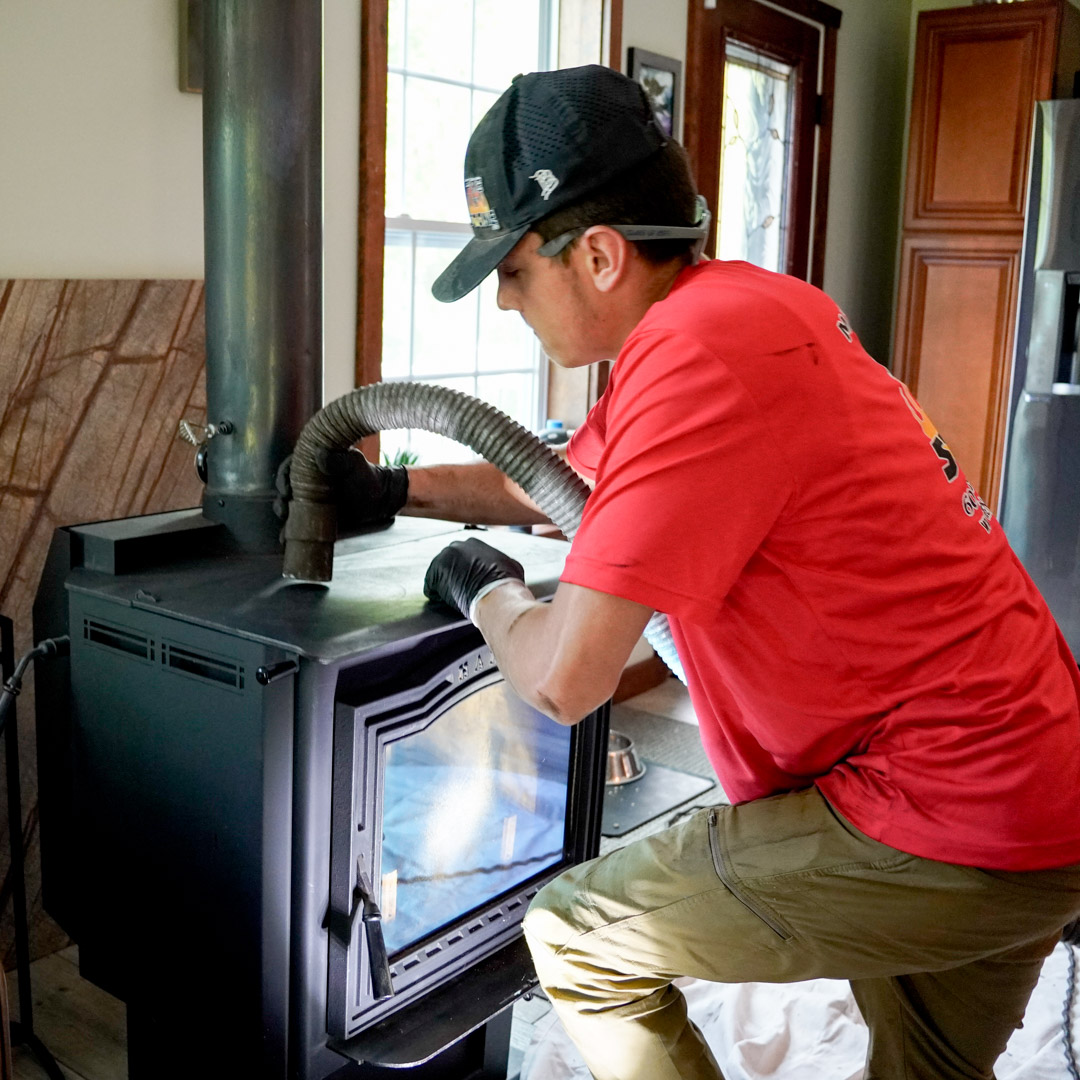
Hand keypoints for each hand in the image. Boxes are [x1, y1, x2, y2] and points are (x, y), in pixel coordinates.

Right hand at [274, 447, 408, 532]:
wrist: (381, 499)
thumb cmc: (367, 476)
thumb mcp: (355, 464)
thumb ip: (339, 459)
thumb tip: (320, 455)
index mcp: (312, 467)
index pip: (290, 468)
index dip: (283, 476)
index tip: (286, 486)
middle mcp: (308, 485)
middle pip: (285, 491)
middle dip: (280, 499)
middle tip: (284, 506)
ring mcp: (311, 503)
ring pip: (289, 509)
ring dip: (283, 515)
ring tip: (285, 520)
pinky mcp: (317, 520)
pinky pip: (300, 526)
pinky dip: (290, 532)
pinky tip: (284, 538)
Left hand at [424, 538, 524, 622]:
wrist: (496, 594)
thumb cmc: (507, 583)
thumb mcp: (511, 566)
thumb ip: (503, 563)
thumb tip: (506, 568)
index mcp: (475, 543)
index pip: (465, 555)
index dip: (467, 569)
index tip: (470, 580)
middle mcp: (457, 546)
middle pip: (450, 561)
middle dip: (454, 574)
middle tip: (460, 589)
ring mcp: (444, 558)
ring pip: (440, 572)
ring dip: (444, 584)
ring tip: (452, 597)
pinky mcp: (435, 573)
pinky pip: (431, 586)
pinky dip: (435, 594)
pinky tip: (442, 601)